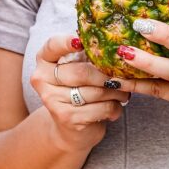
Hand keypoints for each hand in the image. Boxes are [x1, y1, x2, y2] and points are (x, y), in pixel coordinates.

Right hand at [32, 34, 130, 153]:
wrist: (69, 126)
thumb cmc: (76, 90)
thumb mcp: (76, 68)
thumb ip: (87, 55)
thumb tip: (116, 46)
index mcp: (44, 60)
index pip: (52, 46)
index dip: (66, 42)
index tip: (81, 41)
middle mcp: (42, 79)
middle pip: (82, 72)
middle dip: (109, 75)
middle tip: (126, 76)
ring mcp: (52, 99)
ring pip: (96, 91)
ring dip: (117, 92)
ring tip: (124, 91)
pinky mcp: (67, 118)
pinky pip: (101, 108)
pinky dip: (115, 107)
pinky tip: (116, 107)